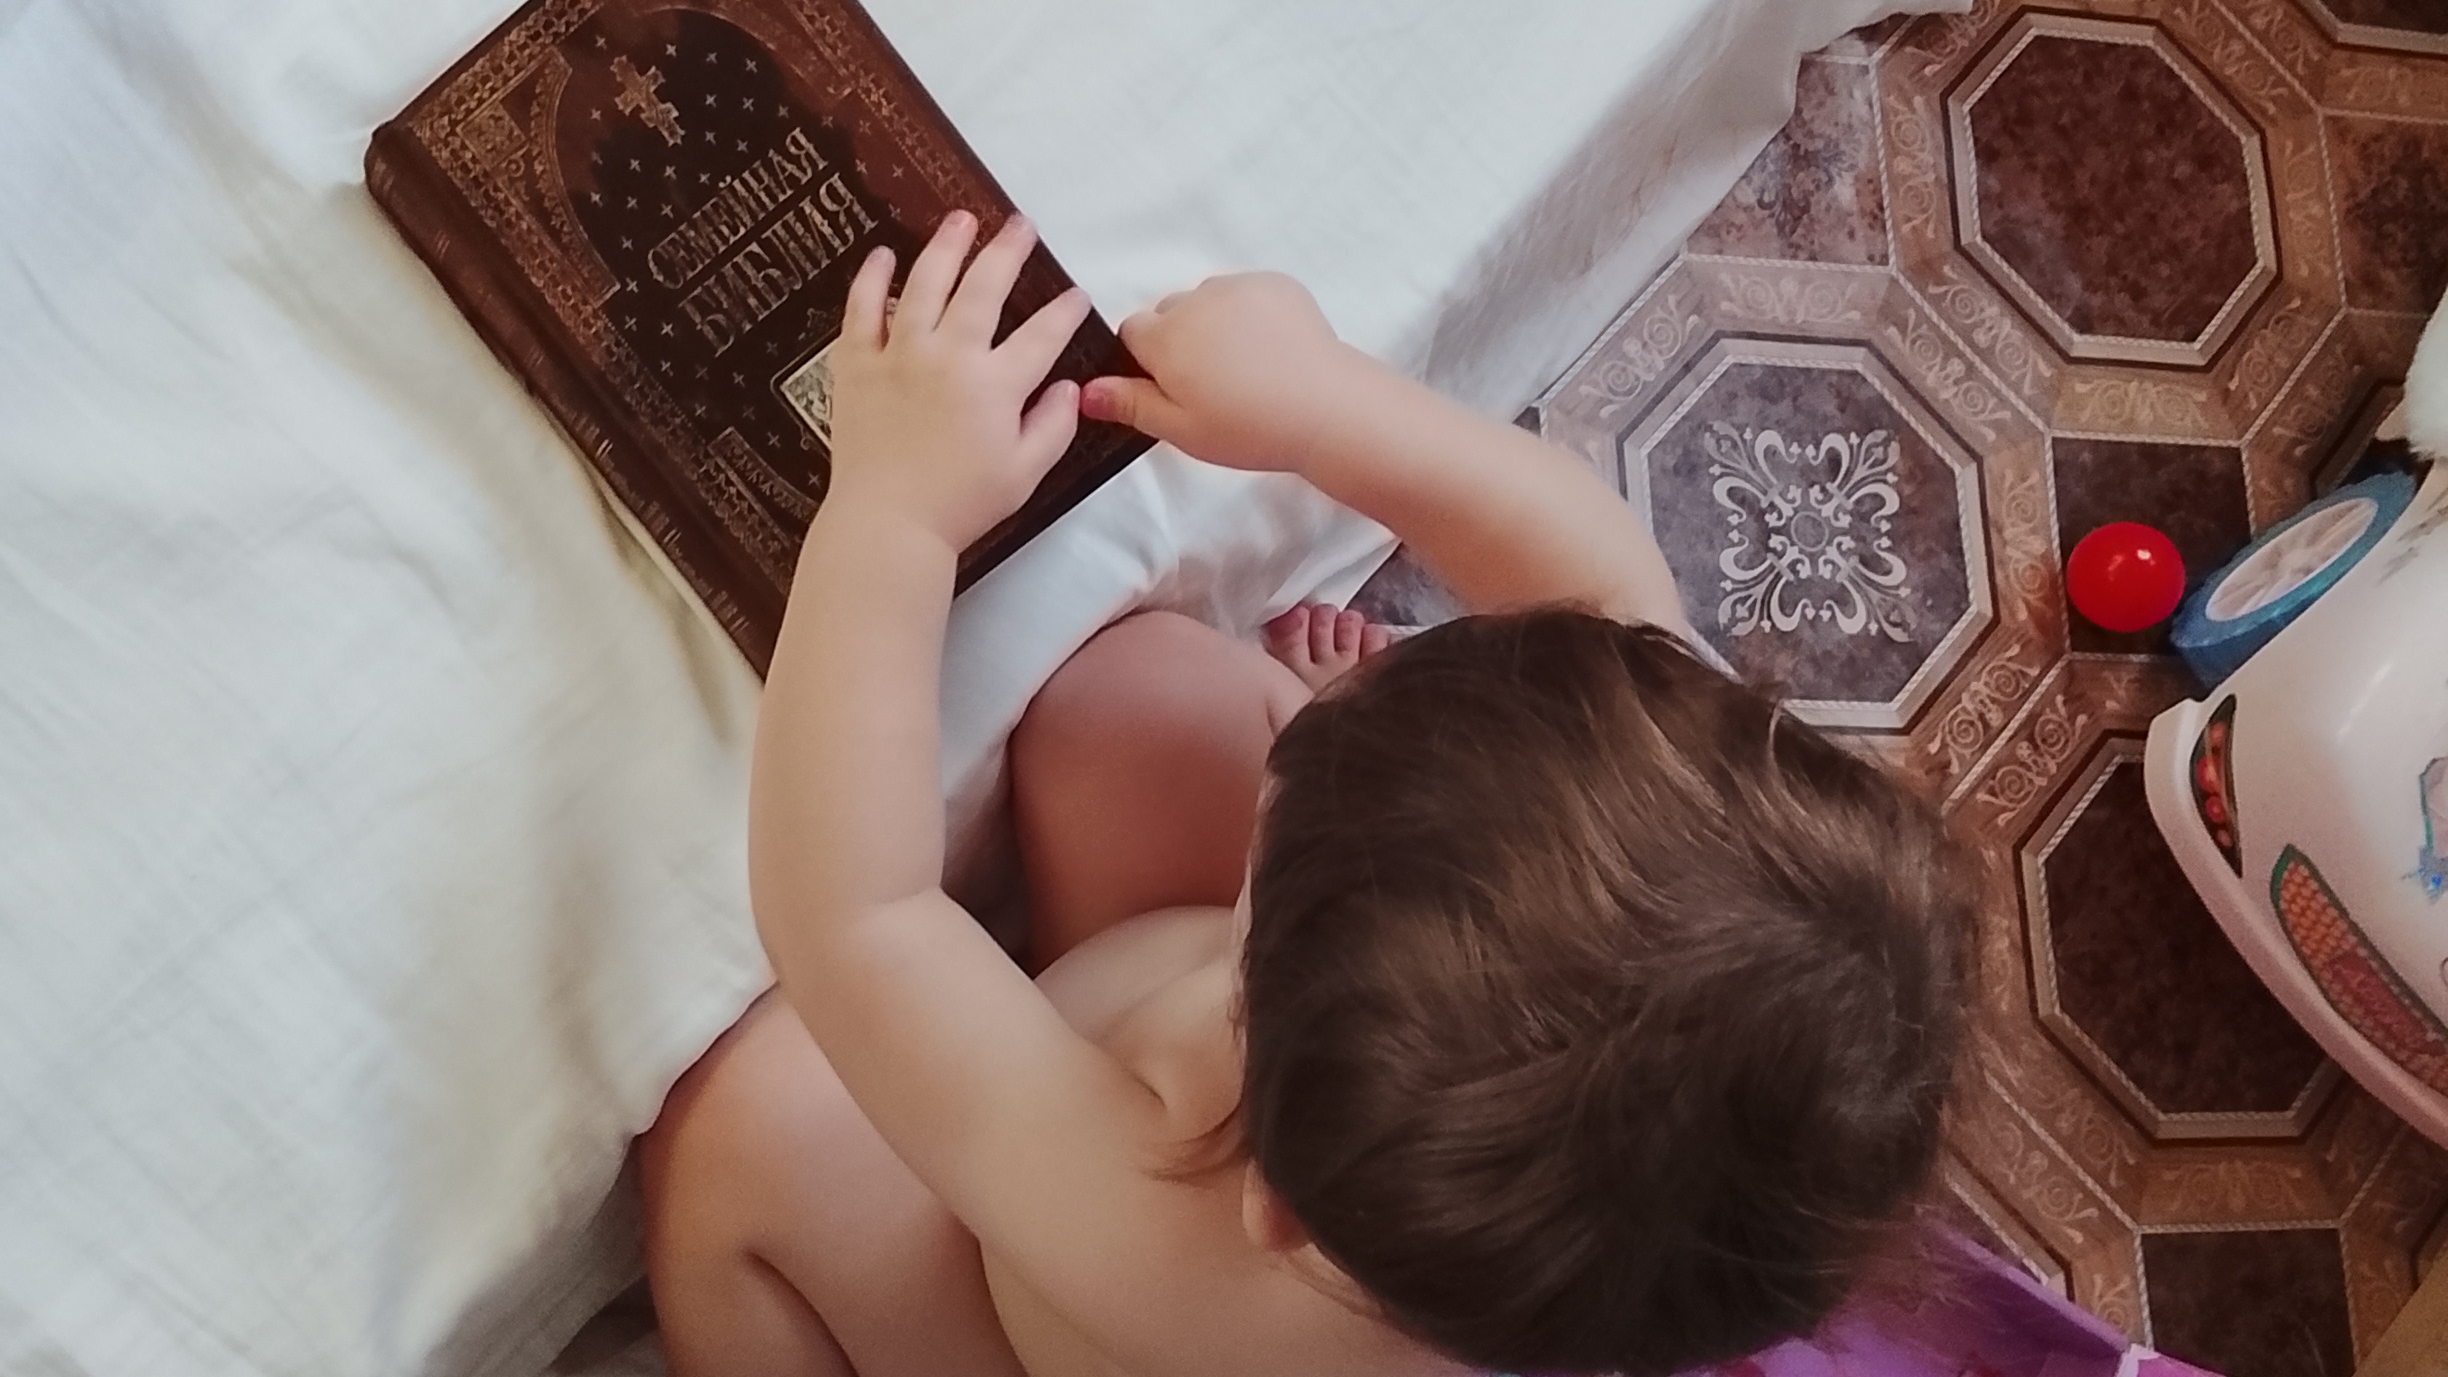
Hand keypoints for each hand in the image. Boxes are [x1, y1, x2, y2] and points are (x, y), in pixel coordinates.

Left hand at [823, 212, 1092, 553]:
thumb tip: (1070, 387)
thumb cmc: (961, 504)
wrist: (888, 523)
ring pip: (925, 283)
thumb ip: (1054, 425)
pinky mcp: (858, 365)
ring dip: (946, 247)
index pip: (1042, 335)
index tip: (1076, 295)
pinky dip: (872, 279)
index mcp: (995, 384)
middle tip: (1020, 225)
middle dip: (1007, 251)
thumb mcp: (1026, 473)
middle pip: (984, 288)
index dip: (1064, 312)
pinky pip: (862, 310)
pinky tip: (883, 255)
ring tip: (960, 219)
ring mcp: (899, 354)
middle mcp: (949, 356)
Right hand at [1080, 273, 1367, 474]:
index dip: (1146, 362)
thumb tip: (1084, 391)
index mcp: (1165, 338)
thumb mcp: (1181, 430)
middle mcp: (1195, 301)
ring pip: (1206, 300)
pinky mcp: (1275, 284)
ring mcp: (1238, 287)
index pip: (1131, 333)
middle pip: (1168, 313)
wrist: (1327, 408)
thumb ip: (1130, 404)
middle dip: (1179, 341)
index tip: (1172, 388)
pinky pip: (1245, 292)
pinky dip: (1248, 313)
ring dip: (1213, 324)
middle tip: (1212, 384)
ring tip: (1244, 368)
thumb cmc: (1250, 427)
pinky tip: (1269, 350)